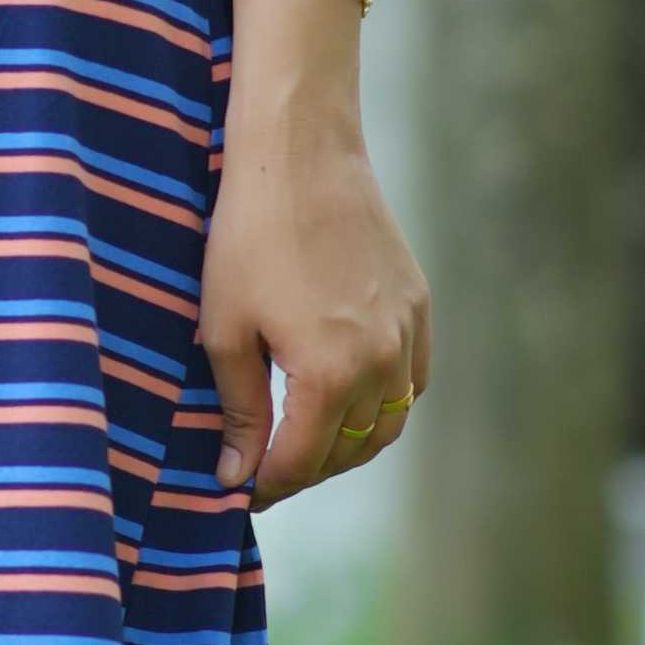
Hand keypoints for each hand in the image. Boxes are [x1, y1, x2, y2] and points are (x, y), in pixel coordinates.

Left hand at [196, 92, 429, 507]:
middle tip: (265, 468)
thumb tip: (235, 474)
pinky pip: (413, 379)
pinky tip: (347, 396)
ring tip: (304, 440)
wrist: (300, 155)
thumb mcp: (226, 330)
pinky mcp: (418, 304)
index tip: (239, 490)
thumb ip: (238, 409)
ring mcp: (408, 332)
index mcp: (330, 374)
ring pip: (390, 422)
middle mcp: (382, 362)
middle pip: (350, 449)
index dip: (267, 483)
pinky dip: (384, 403)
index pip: (302, 459)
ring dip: (349, 444)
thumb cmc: (249, 237)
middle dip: (307, 469)